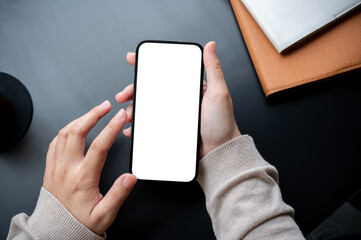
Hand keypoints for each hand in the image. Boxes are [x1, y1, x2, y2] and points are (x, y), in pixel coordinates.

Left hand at [43, 101, 136, 235]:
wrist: (56, 231)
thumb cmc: (81, 223)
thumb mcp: (104, 214)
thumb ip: (118, 194)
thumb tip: (130, 177)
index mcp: (83, 178)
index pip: (99, 146)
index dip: (111, 128)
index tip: (120, 116)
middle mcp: (67, 169)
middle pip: (77, 132)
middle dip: (93, 114)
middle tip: (106, 106)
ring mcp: (56, 167)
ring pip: (64, 134)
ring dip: (79, 119)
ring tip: (93, 113)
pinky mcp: (50, 168)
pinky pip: (54, 143)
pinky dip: (65, 131)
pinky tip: (74, 129)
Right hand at [116, 41, 239, 158]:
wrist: (219, 152)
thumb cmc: (222, 124)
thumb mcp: (219, 93)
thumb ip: (213, 69)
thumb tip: (210, 46)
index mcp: (189, 88)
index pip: (166, 72)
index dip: (148, 66)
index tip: (133, 60)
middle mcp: (179, 100)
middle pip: (151, 90)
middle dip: (133, 90)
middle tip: (123, 95)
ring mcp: (173, 115)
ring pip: (148, 108)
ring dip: (134, 109)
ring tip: (128, 116)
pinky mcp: (170, 128)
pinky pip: (151, 125)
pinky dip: (139, 126)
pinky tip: (133, 129)